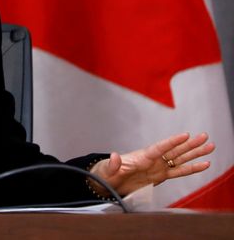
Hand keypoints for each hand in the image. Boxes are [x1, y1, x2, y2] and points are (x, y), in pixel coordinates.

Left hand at [90, 132, 214, 196]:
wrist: (108, 182)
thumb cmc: (106, 173)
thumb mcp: (107, 169)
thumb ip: (113, 163)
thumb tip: (114, 155)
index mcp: (142, 157)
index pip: (160, 148)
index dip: (172, 142)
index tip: (185, 135)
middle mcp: (153, 160)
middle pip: (175, 150)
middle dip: (190, 144)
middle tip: (205, 137)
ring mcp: (158, 167)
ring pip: (180, 159)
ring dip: (195, 153)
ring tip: (210, 147)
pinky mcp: (160, 176)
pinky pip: (179, 172)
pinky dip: (192, 168)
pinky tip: (204, 164)